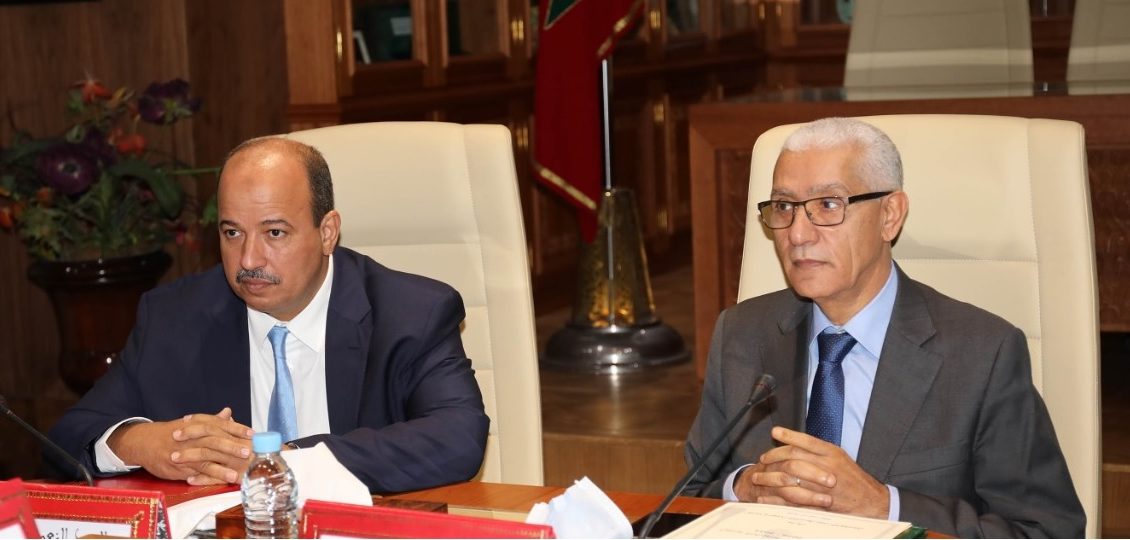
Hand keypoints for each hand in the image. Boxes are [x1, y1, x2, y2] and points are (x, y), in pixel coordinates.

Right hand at [108, 407, 252, 484]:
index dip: (236, 429)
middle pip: (213, 441)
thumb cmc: (173, 432)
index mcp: (197, 424)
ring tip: (235, 475)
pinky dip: (205, 477)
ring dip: (220, 468)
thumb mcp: (191, 423)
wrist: (144, 441)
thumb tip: (228, 412)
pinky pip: (193, 473)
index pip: (219, 425)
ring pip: (204, 459)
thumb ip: (212, 420)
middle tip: (248, 453)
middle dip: (231, 447)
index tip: (253, 434)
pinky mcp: (177, 467)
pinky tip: (216, 482)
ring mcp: (183, 452)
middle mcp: (191, 437)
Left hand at [748, 427, 888, 518]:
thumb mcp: (839, 457)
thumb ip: (819, 449)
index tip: (774, 432)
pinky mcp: (818, 503)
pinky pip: (792, 500)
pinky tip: (765, 497)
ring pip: (790, 478)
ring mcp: (822, 486)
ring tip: (757, 477)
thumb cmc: (853, 478)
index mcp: (832, 453)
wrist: (870, 500)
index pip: (806, 441)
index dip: (789, 435)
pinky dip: (776, 499)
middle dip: (774, 457)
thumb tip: (795, 442)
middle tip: (762, 459)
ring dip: (770, 478)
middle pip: (794, 458)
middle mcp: (827, 467)